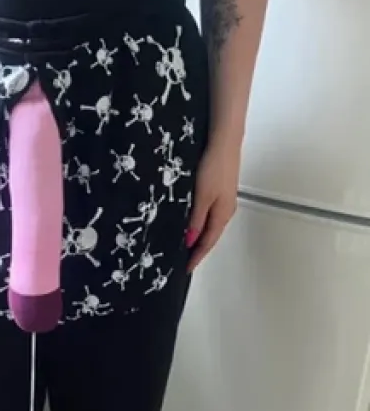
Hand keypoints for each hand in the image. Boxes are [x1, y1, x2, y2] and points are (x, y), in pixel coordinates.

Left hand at [185, 142, 239, 272]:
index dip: (196, 256)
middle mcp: (225, 210)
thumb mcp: (202, 196)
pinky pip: (209, 214)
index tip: (186, 269)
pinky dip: (200, 223)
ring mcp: (223, 200)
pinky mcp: (219, 189)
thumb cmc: (214, 167)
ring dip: (199, 236)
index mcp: (222, 215)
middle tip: (184, 261)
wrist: (224, 141)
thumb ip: (196, 219)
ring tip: (186, 246)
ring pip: (210, 225)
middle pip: (210, 236)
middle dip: (198, 250)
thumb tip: (190, 241)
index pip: (207, 242)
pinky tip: (192, 222)